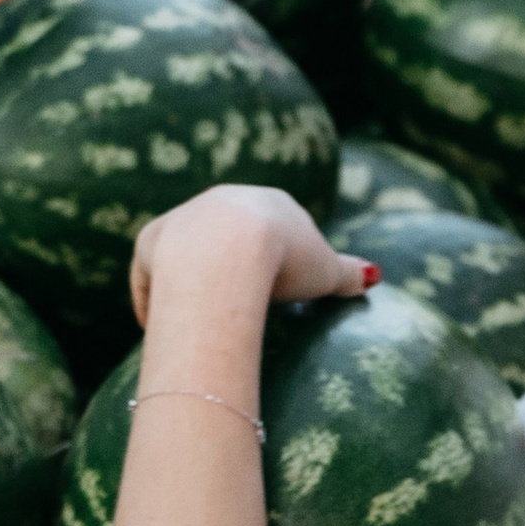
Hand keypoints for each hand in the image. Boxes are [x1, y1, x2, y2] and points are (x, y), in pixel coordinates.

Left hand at [130, 186, 375, 329]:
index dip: (277, 254)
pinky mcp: (152, 242)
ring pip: (185, 252)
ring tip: (194, 316)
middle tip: (237, 296)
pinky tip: (157, 324)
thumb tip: (372, 276)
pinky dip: (154, 298)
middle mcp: (221, 201)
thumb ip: (348, 273)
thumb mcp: (326, 271)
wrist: (229, 249)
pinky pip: (152, 274)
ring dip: (188, 280)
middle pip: (227, 235)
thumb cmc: (285, 259)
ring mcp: (183, 219)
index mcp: (267, 204)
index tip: (277, 280)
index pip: (273, 227)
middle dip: (232, 263)